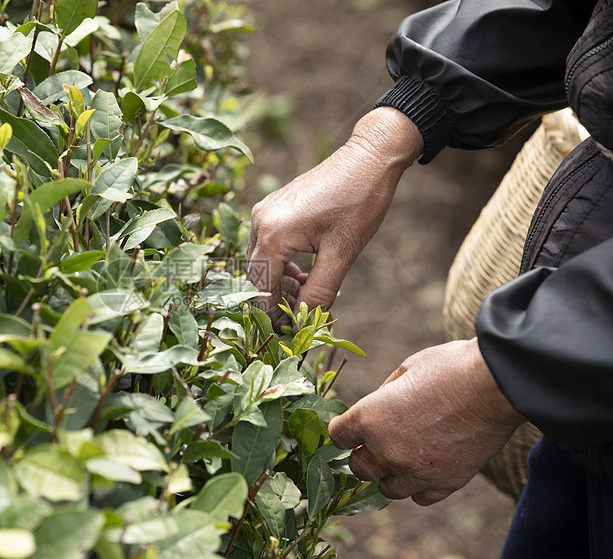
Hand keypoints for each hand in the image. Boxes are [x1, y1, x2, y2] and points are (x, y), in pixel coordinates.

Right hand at [246, 107, 421, 322]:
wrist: (369, 158)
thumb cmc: (359, 203)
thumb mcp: (342, 255)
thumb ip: (319, 293)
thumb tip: (302, 324)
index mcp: (273, 234)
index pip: (260, 290)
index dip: (273, 317)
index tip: (292, 334)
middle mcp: (260, 223)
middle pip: (256, 278)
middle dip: (276, 302)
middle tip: (302, 319)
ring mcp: (264, 214)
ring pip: (261, 264)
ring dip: (280, 285)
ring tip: (309, 294)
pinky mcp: (272, 210)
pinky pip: (268, 247)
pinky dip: (282, 266)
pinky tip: (305, 274)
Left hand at [327, 339, 524, 505]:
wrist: (497, 385)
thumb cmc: (449, 368)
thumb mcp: (405, 369)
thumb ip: (384, 395)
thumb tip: (376, 408)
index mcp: (370, 418)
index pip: (339, 436)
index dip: (342, 432)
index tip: (348, 430)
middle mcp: (387, 450)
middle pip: (359, 468)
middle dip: (362, 456)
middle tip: (373, 445)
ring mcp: (416, 471)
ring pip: (387, 489)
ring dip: (388, 475)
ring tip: (399, 459)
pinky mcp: (446, 483)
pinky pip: (420, 497)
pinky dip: (418, 487)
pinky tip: (424, 470)